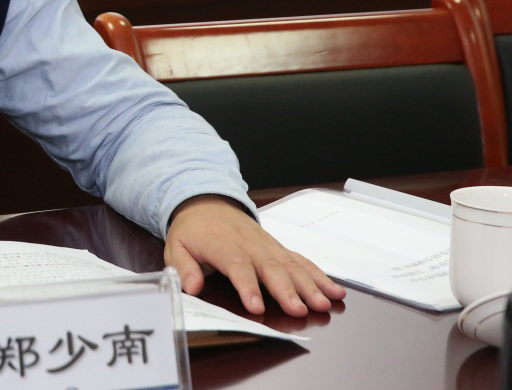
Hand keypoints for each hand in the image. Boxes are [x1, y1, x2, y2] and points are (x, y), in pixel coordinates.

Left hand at [164, 195, 345, 315]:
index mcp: (223, 245)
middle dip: (287, 290)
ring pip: (291, 265)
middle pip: (271, 268)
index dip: (248, 287)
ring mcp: (268, 246)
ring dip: (310, 285)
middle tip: (300, 309)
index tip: (256, 307)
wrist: (207, 202)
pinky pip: (301, 261)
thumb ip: (183, 267)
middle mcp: (250, 245)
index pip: (237, 267)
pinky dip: (320, 275)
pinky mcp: (278, 248)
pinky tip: (335, 291)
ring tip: (324, 303)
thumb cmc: (193, 230)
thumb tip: (191, 286)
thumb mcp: (176, 246)